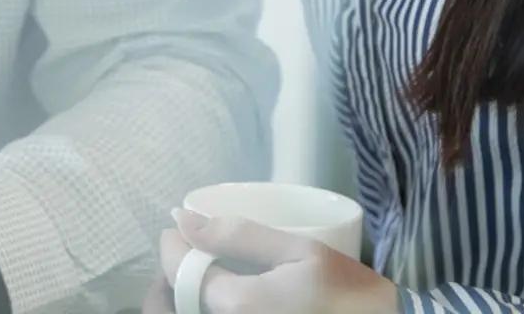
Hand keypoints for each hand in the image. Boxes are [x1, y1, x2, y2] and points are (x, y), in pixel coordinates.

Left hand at [141, 209, 397, 313]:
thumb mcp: (300, 251)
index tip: (181, 228)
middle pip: (176, 303)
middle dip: (175, 276)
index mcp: (238, 305)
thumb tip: (182, 219)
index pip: (177, 271)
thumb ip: (237, 235)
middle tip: (191, 253)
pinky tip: (226, 296)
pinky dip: (210, 309)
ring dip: (190, 297)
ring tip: (207, 274)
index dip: (172, 246)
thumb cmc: (350, 294)